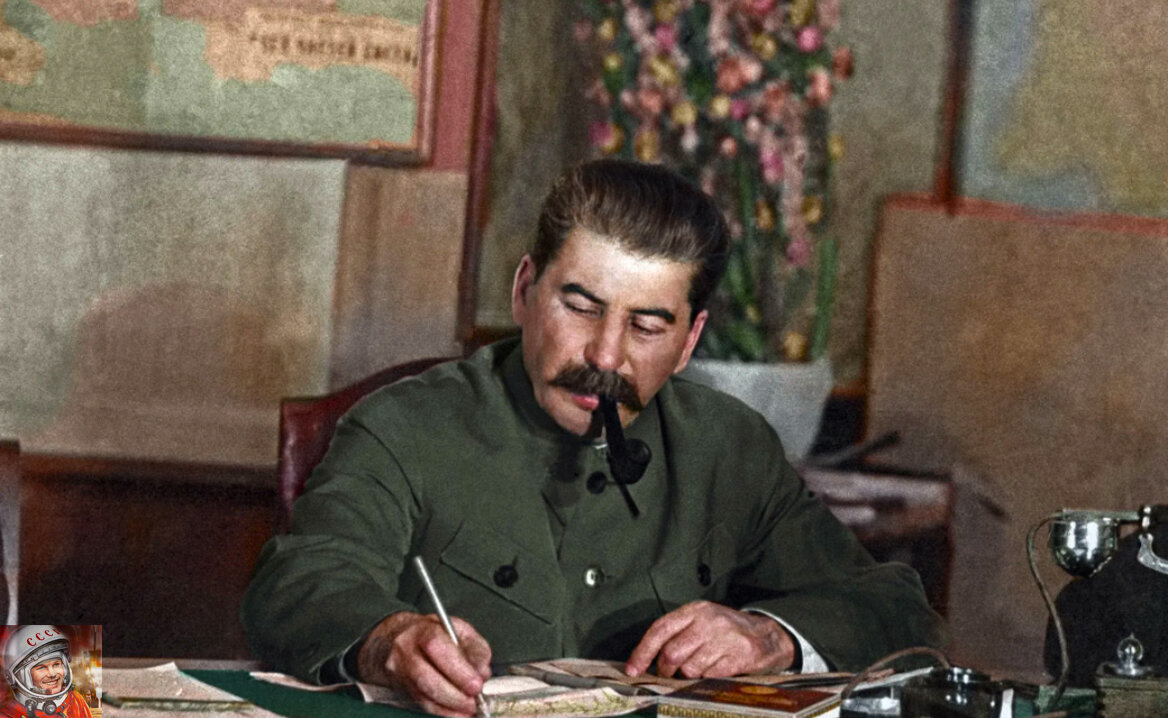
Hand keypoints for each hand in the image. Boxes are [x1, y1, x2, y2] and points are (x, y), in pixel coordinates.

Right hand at [357, 611, 491, 716]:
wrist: (395, 639)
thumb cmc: (431, 633)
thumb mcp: (457, 629)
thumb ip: (475, 647)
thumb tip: (482, 671)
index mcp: (421, 630)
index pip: (436, 646)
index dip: (458, 668)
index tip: (477, 682)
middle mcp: (405, 650)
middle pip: (426, 676)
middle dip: (455, 693)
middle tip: (475, 699)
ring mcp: (400, 672)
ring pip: (423, 694)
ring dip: (450, 706)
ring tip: (470, 708)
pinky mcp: (401, 688)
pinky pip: (422, 705)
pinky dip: (443, 712)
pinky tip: (458, 713)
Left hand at [624, 601, 795, 678]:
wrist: (767, 635)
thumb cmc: (726, 631)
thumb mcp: (702, 622)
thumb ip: (677, 634)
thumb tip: (645, 660)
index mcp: (695, 610)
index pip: (660, 629)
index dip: (642, 651)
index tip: (632, 670)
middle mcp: (709, 620)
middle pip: (672, 652)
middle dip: (665, 670)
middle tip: (668, 675)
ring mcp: (726, 637)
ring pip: (690, 668)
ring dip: (689, 676)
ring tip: (698, 670)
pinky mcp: (741, 655)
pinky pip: (711, 676)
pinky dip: (707, 679)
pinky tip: (714, 672)